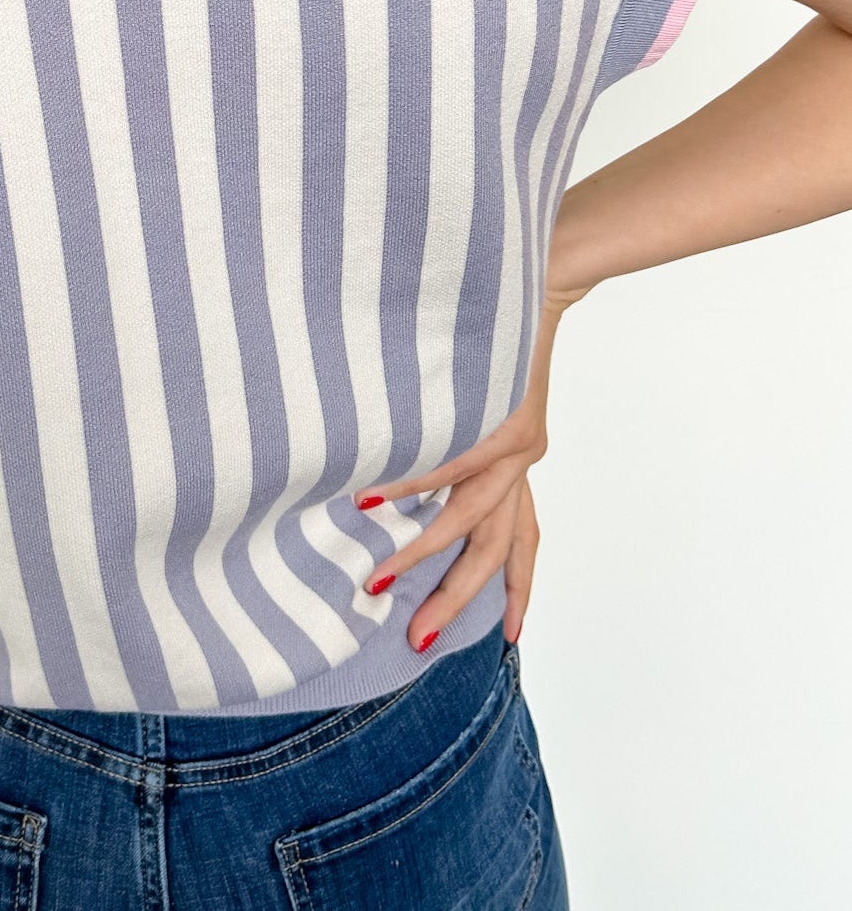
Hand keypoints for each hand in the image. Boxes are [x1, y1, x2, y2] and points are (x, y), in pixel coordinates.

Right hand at [351, 279, 591, 650]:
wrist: (537, 271)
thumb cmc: (495, 321)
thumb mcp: (478, 386)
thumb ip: (453, 427)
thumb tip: (395, 451)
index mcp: (518, 457)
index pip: (522, 538)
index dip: (514, 588)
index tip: (507, 635)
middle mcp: (522, 458)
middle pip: (493, 549)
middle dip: (454, 599)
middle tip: (416, 639)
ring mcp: (513, 440)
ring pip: (467, 519)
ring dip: (419, 555)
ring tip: (377, 582)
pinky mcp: (502, 415)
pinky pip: (449, 463)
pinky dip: (409, 486)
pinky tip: (373, 504)